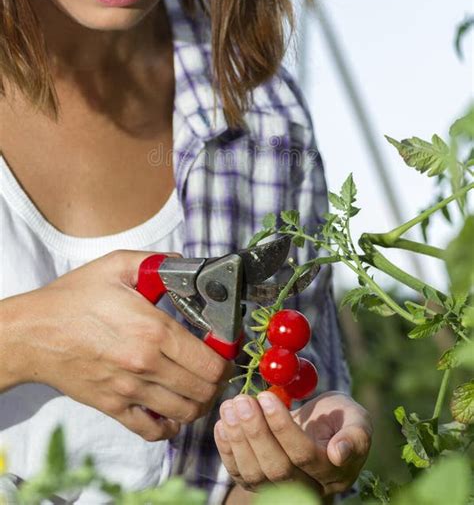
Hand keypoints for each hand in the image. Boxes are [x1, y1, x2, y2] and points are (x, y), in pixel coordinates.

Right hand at [16, 250, 232, 441]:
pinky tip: (171, 408)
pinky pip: (153, 430)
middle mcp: (146, 365)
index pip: (211, 361)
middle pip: (205, 389)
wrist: (34, 332)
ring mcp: (129, 391)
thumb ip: (159, 263)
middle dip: (218, 379)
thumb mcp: (118, 265)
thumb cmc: (74, 298)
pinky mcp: (113, 407)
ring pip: (185, 412)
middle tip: (215, 365)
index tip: (225, 347)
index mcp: (153, 330)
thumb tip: (186, 265)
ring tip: (197, 385)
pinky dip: (170, 425)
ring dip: (199, 401)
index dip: (227, 356)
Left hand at [214, 389, 371, 496]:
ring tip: (231, 406)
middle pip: (276, 468)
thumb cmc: (338, 419)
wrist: (319, 429)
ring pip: (255, 475)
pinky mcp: (259, 484)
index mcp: (332, 472)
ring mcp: (280, 490)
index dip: (282, 428)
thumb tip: (339, 453)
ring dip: (238, 439)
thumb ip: (355, 435)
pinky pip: (239, 474)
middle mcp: (307, 488)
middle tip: (243, 400)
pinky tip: (223, 423)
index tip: (267, 397)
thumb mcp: (355, 419)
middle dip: (256, 432)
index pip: (304, 455)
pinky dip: (226, 450)